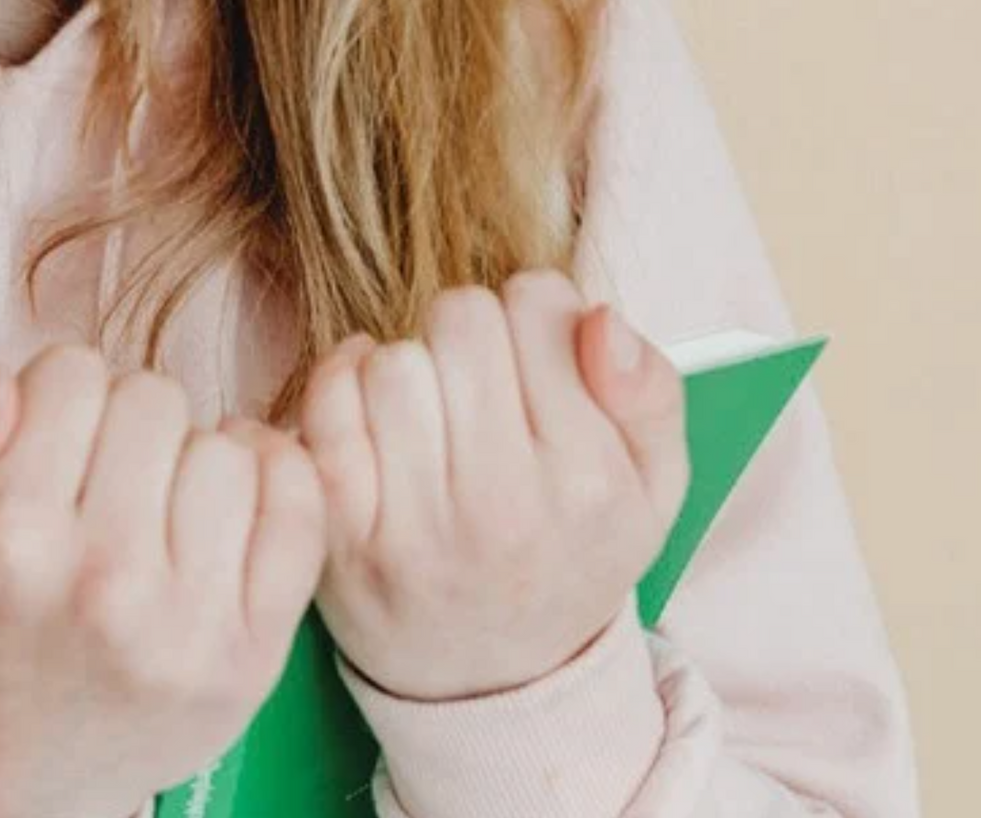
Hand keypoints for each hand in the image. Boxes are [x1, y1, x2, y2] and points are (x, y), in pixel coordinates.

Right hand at [0, 347, 326, 817]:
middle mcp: (106, 580)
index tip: (42, 447)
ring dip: (189, 461)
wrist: (13, 782)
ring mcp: (191, 619)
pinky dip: (270, 480)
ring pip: (223, 445)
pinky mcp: (257, 647)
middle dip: (121, 425)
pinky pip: (298, 502)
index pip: (71, 373)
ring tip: (150, 510)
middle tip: (95, 484)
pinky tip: (222, 503)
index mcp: (11, 542)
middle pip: (152, 397)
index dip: (53, 399)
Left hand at [298, 271, 687, 702]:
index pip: (537, 304)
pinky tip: (376, 407)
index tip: (536, 351)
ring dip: (409, 364)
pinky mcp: (341, 536)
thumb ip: (650, 391)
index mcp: (586, 481)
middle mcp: (499, 507)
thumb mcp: (653, 486)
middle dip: (470, 330)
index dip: (536, 310)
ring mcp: (412, 526)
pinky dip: (343, 384)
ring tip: (434, 406)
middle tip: (481, 378)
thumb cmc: (572, 554)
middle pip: (459, 319)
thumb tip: (596, 316)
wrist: (493, 677)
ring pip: (392, 360)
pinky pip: (327, 406)